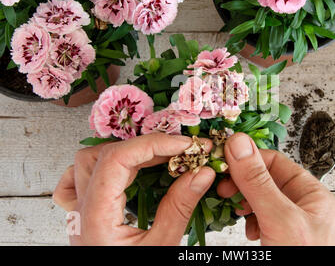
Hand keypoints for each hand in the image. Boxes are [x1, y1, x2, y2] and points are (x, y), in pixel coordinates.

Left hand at [53, 133, 214, 245]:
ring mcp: (78, 211)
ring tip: (158, 157)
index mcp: (96, 216)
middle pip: (104, 155)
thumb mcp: (161, 248)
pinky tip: (118, 170)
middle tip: (181, 152)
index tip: (185, 145)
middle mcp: (81, 209)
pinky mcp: (84, 214)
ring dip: (126, 152)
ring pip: (89, 161)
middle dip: (148, 147)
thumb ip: (179, 207)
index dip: (154, 144)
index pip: (118, 159)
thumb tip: (201, 173)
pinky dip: (98, 166)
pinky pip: (76, 179)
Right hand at [218, 133, 334, 245]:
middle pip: (265, 179)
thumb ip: (258, 182)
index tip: (225, 160)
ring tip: (238, 211)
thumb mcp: (280, 220)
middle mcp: (302, 206)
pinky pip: (258, 218)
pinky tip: (248, 230)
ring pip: (259, 198)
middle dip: (243, 183)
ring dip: (244, 202)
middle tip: (224, 188)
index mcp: (312, 195)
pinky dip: (248, 220)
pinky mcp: (278, 237)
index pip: (276, 162)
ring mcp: (290, 223)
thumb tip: (239, 146)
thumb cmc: (303, 260)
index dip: (249, 159)